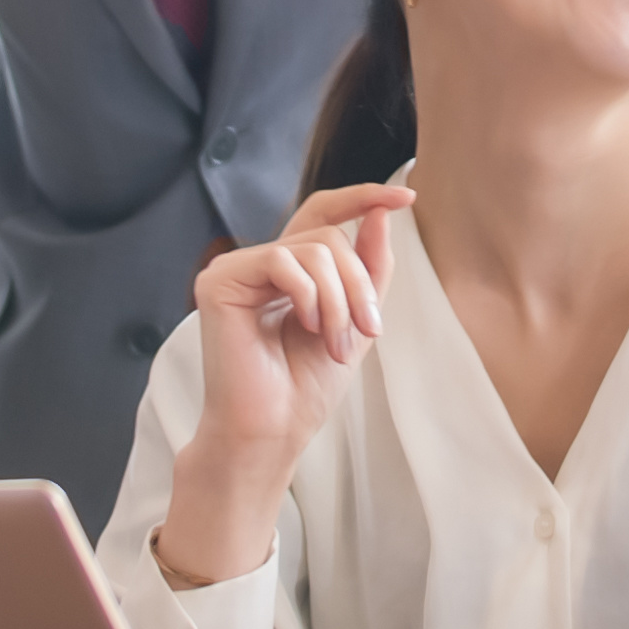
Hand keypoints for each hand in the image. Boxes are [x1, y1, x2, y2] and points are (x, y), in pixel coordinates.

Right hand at [158, 184, 414, 582]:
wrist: (273, 431)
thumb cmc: (306, 388)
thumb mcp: (356, 320)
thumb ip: (369, 268)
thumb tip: (380, 213)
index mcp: (291, 271)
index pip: (324, 214)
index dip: (363, 198)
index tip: (408, 197)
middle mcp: (263, 265)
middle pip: (329, 236)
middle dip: (360, 283)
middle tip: (367, 330)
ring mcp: (238, 270)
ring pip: (314, 248)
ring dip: (340, 299)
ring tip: (335, 343)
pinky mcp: (220, 281)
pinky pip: (281, 258)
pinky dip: (309, 295)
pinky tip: (307, 326)